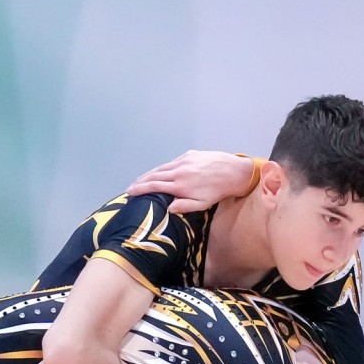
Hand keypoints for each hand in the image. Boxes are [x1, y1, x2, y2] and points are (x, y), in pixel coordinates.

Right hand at [126, 150, 256, 212]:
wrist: (233, 172)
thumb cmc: (217, 192)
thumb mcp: (202, 204)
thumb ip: (183, 206)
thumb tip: (167, 208)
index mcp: (180, 185)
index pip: (154, 186)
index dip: (140, 189)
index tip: (130, 192)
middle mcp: (179, 171)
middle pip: (154, 175)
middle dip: (140, 181)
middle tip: (131, 187)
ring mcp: (183, 161)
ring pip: (161, 168)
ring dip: (149, 174)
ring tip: (141, 179)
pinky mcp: (189, 155)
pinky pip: (172, 163)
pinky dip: (163, 168)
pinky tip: (159, 172)